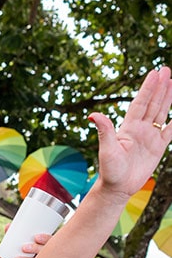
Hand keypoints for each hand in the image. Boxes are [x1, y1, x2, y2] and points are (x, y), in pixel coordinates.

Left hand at [10, 232, 51, 257]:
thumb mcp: (18, 248)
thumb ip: (14, 237)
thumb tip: (7, 226)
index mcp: (48, 248)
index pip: (51, 241)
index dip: (45, 238)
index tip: (36, 237)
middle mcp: (50, 257)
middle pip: (48, 252)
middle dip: (36, 248)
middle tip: (24, 248)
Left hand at [91, 67, 171, 199]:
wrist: (117, 187)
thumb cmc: (109, 169)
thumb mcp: (106, 149)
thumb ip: (104, 131)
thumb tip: (93, 115)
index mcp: (128, 127)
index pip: (140, 103)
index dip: (148, 88)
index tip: (154, 73)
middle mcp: (139, 129)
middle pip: (153, 103)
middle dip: (160, 87)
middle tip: (166, 70)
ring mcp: (150, 137)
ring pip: (161, 113)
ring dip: (167, 98)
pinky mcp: (158, 147)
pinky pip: (171, 131)